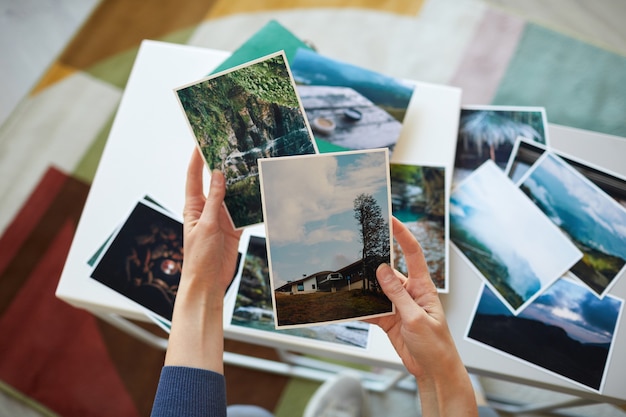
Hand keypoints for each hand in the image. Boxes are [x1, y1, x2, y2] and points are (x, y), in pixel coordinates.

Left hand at [164, 148, 241, 371]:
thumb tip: (217, 175)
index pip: (193, 177)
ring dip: (238, 183)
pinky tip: (258, 190)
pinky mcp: (234, 228)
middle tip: (230, 146)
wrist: (208, 282)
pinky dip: (250, 202)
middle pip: (214, 182)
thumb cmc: (198, 257)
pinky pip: (244, 211)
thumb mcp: (206, 225)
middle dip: (220, 165)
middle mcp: (207, 209)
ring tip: (248, 164)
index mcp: (193, 206)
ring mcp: (221, 218)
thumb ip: (214, 200)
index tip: (201, 140)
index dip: (196, 158)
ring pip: (231, 194)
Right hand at [368, 217, 476, 415]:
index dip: (402, 235)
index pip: (413, 254)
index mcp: (423, 288)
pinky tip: (350, 307)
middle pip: (388, 271)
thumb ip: (398, 295)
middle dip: (373, 261)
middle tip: (357, 250)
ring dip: (364, 288)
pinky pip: (371, 309)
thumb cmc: (436, 346)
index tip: (391, 219)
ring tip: (348, 281)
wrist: (433, 371)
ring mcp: (398, 306)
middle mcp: (409, 293)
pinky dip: (360, 309)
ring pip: (376, 290)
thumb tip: (383, 271)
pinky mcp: (389, 320)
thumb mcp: (417, 318)